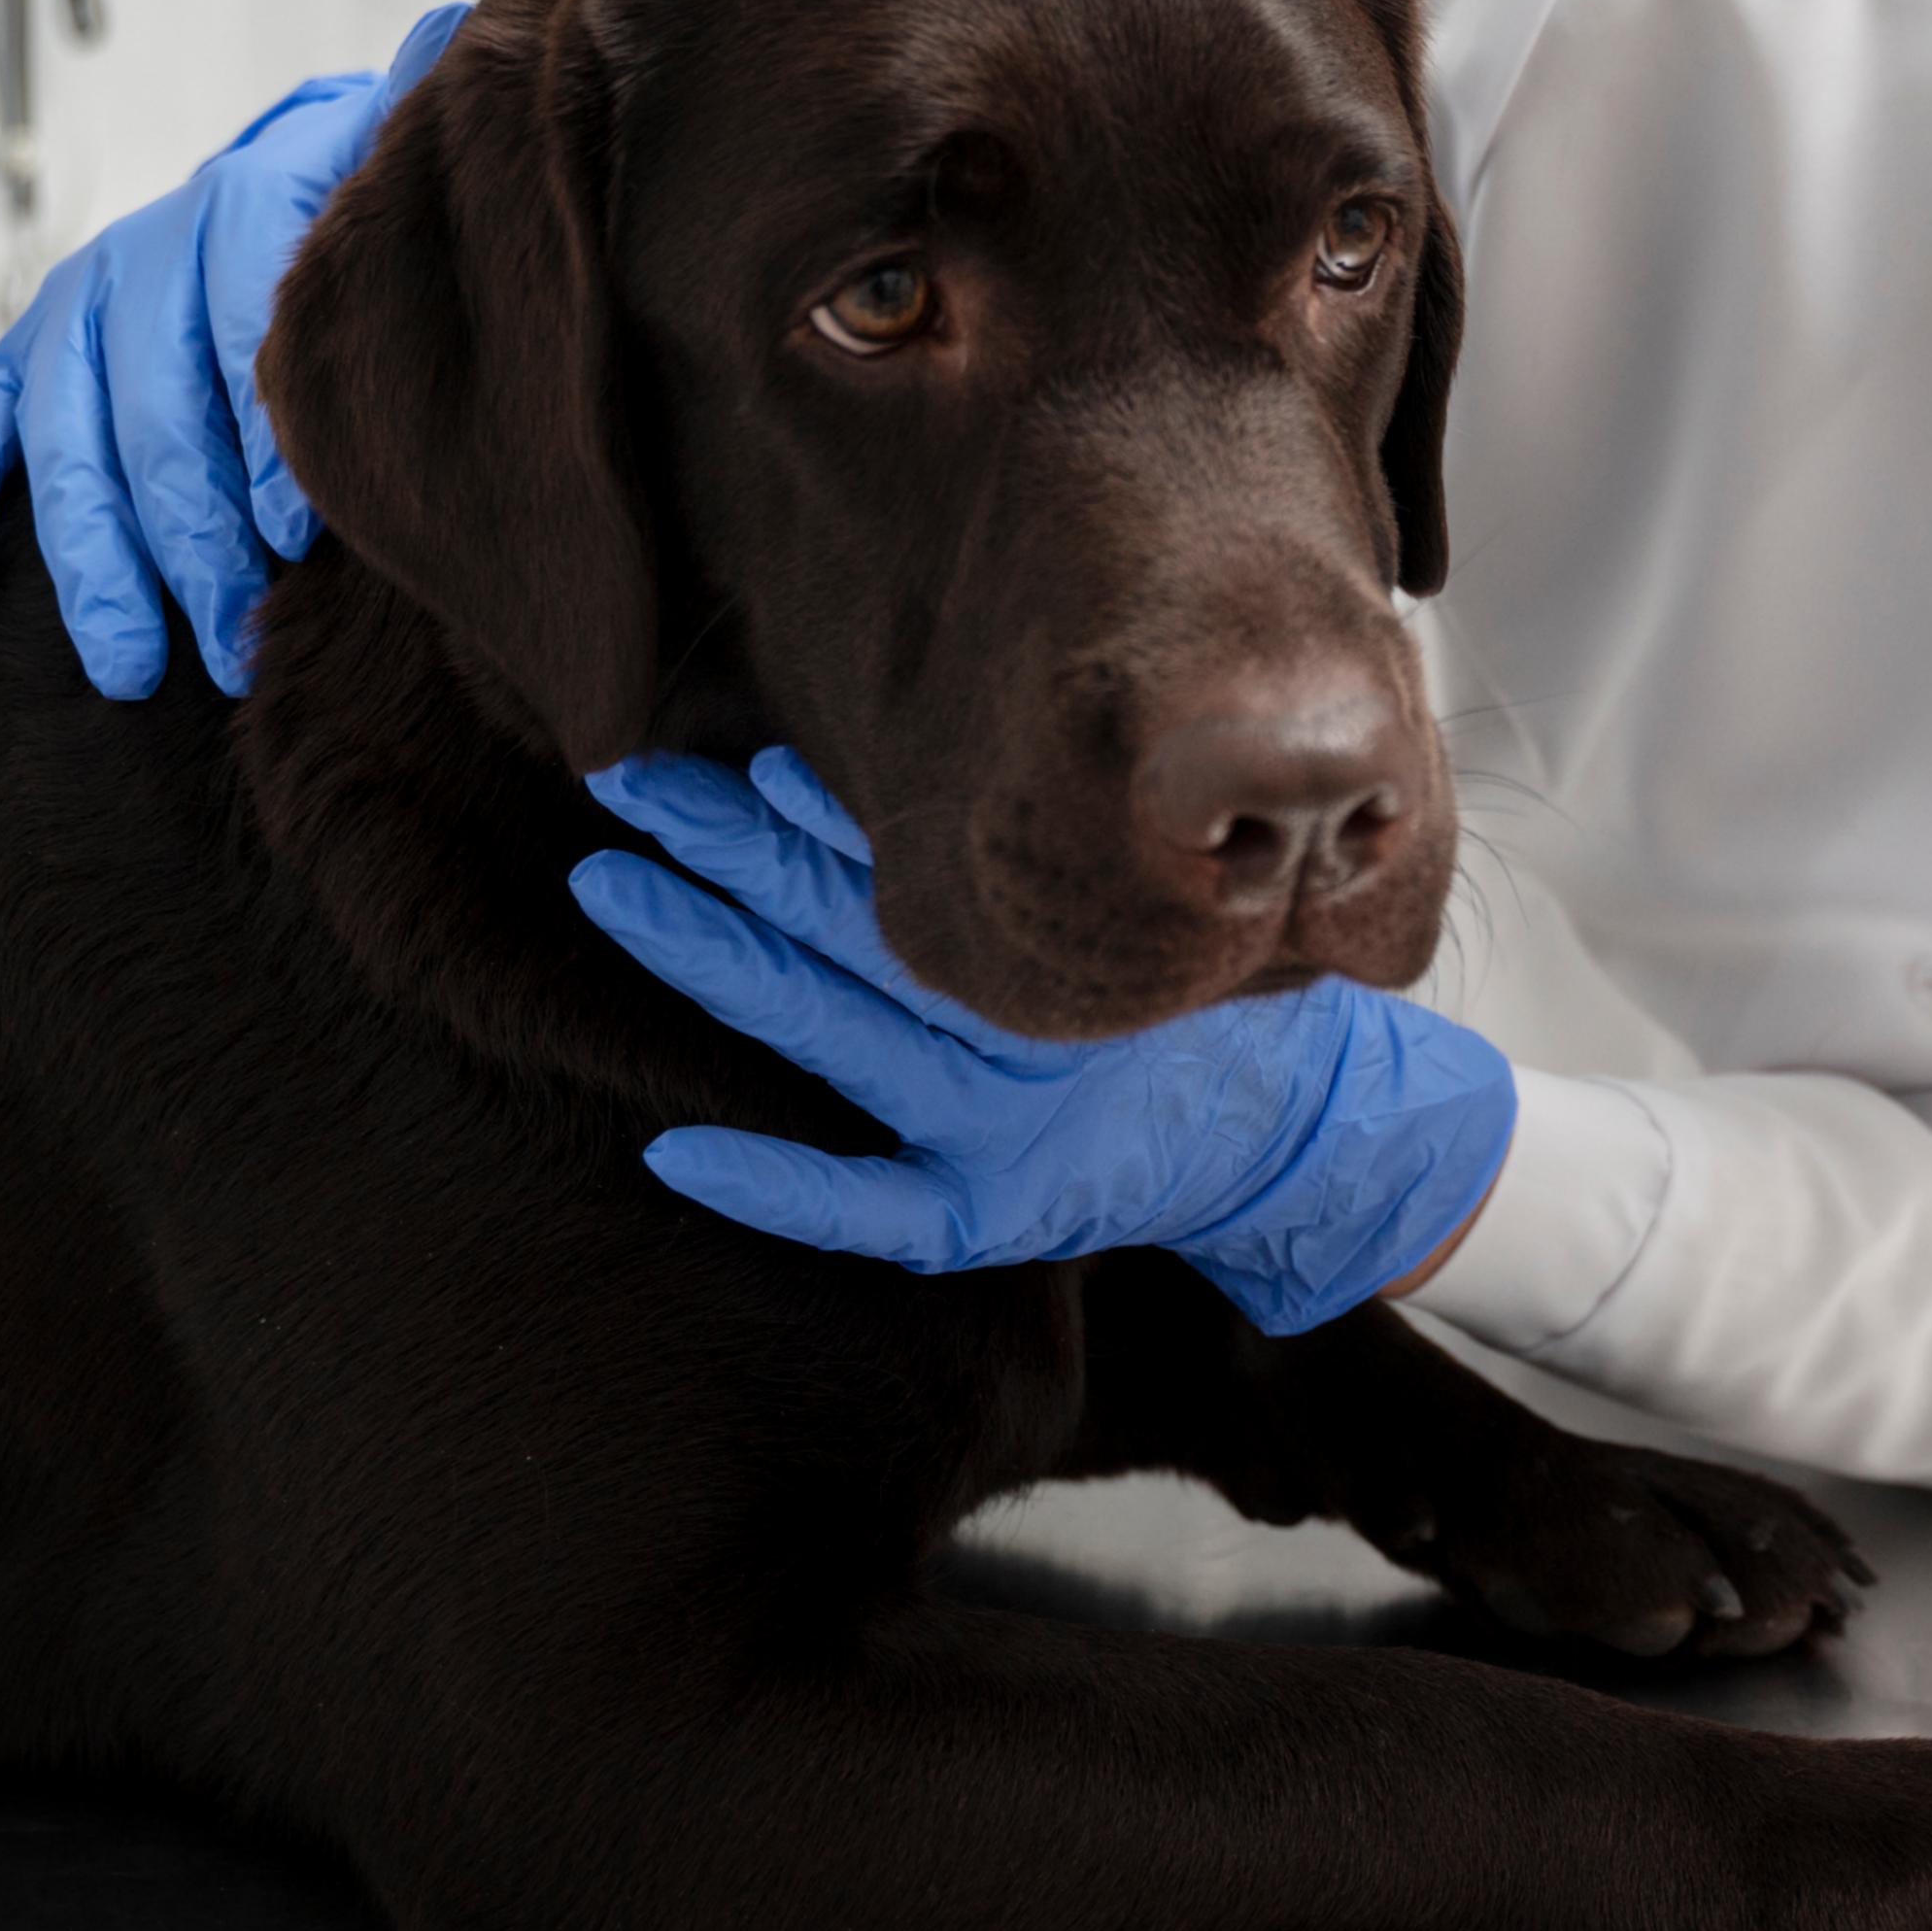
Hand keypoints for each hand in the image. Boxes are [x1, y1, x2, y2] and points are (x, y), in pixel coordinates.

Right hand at [0, 4, 466, 695]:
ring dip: (94, 561)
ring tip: (135, 667)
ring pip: (64, 443)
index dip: (270, 426)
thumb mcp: (418, 175)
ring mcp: (76, 308)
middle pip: (152, 404)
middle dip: (189, 535)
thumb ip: (426, 135)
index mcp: (252, 199)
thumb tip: (447, 42)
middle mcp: (148, 250)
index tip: (300, 528)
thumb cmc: (380, 214)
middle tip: (235, 641)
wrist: (314, 178)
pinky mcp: (25, 359)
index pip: (246, 311)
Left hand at [571, 749, 1516, 1336]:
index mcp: (1062, 957)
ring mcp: (991, 1135)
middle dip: (728, 853)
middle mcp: (1018, 1032)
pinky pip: (863, 1208)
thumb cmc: (1247, 1008)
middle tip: (623, 781)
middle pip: (843, 929)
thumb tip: (1092, 709)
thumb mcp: (1201, 906)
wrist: (1319, 1146)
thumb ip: (1122, 832)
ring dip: (713, 959)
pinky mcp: (986, 1221)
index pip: (911, 869)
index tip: (738, 758)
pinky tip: (673, 1150)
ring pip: (826, 1032)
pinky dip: (771, 1183)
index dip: (815, 816)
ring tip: (612, 882)